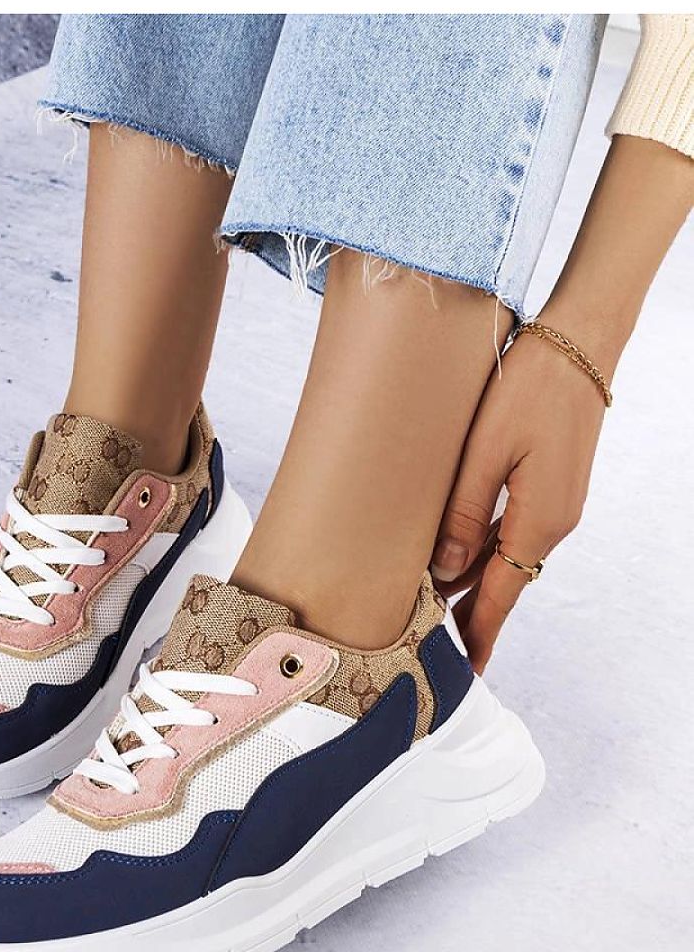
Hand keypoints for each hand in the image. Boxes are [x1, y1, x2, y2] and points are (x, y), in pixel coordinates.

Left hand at [431, 318, 611, 672]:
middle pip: (504, 579)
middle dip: (471, 610)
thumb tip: (444, 568)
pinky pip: (514, 527)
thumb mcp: (486, 452)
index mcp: (539, 520)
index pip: (502, 594)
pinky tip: (458, 549)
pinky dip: (486, 546)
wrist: (579, 344)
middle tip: (433, 641)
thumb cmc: (529, 389)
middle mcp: (553, 519)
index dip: (480, 632)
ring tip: (435, 603)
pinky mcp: (552, 481)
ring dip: (475, 577)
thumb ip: (465, 513)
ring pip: (507, 552)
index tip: (465, 669)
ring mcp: (556, 500)